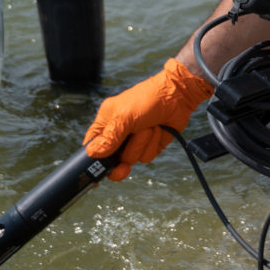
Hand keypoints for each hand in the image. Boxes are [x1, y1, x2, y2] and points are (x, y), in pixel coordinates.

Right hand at [83, 58, 214, 180]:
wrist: (177, 96)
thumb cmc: (146, 99)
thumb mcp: (124, 117)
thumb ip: (108, 137)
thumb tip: (93, 153)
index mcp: (105, 123)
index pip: (92, 146)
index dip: (92, 161)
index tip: (97, 174)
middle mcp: (118, 134)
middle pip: (111, 160)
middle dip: (120, 160)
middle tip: (123, 165)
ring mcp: (134, 141)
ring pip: (131, 160)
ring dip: (141, 145)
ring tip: (148, 127)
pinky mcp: (149, 146)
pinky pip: (147, 157)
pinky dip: (153, 144)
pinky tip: (158, 129)